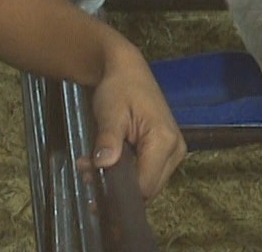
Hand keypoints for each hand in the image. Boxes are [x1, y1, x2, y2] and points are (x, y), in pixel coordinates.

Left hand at [88, 43, 186, 199]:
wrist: (127, 70)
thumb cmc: (119, 87)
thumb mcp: (110, 112)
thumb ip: (108, 140)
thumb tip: (103, 164)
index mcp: (164, 141)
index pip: (145, 185)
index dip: (119, 191)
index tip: (92, 180)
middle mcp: (176, 150)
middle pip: (148, 188)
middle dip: (117, 187)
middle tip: (86, 172)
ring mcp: (174, 151)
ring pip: (148, 182)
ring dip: (120, 181)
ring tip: (91, 166)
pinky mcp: (167, 151)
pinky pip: (148, 172)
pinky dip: (127, 173)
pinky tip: (106, 163)